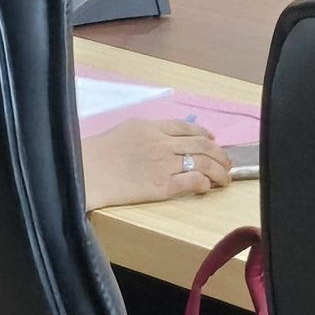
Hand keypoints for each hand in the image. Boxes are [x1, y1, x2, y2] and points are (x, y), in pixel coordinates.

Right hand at [80, 119, 233, 209]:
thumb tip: (164, 138)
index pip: (186, 127)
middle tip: (226, 162)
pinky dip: (205, 183)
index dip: (204, 134)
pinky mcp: (163, 186)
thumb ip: (146, 132)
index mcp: (151, 126)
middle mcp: (162, 143)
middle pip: (201, 144)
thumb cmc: (98, 153)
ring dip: (219, 170)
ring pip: (203, 163)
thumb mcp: (124, 131)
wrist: (88, 172)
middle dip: (219, 153)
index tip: (213, 140)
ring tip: (224, 178)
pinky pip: (193, 181)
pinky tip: (208, 187)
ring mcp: (164, 164)